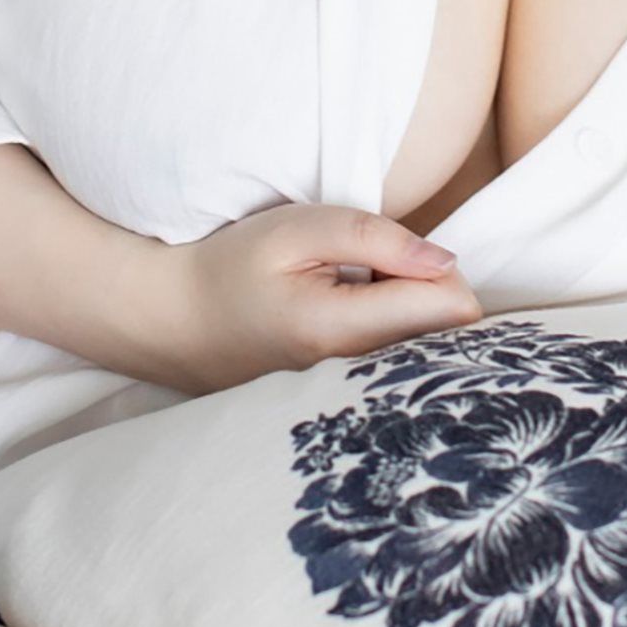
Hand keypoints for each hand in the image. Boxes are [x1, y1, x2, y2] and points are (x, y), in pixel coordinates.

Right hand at [148, 203, 487, 395]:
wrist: (174, 321)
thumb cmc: (231, 266)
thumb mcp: (298, 228)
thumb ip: (376, 238)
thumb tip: (445, 261)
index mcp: (345, 332)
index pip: (453, 307)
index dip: (440, 269)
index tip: (392, 255)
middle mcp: (358, 378)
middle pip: (450, 334)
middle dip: (428, 290)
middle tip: (368, 273)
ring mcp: (354, 395)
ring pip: (428, 347)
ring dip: (406, 309)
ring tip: (349, 292)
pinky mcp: (350, 397)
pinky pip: (401, 361)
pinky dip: (387, 330)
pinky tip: (344, 316)